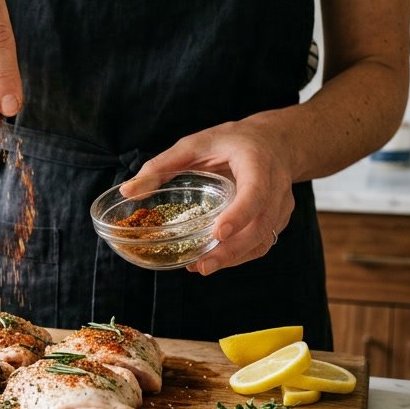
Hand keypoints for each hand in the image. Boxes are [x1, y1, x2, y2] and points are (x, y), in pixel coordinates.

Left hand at [120, 120, 295, 275]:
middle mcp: (276, 186)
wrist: (274, 142)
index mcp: (258, 162)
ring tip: (202, 267)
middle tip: (202, 265)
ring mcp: (280, 206)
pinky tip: (214, 260)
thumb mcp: (195, 144)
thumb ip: (162, 165)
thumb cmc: (232, 141)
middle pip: (261, 224)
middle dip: (233, 249)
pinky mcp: (277, 220)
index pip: (256, 192)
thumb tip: (128, 190)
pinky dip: (240, 256)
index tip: (219, 232)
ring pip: (263, 239)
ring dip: (234, 258)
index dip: (240, 214)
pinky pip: (262, 243)